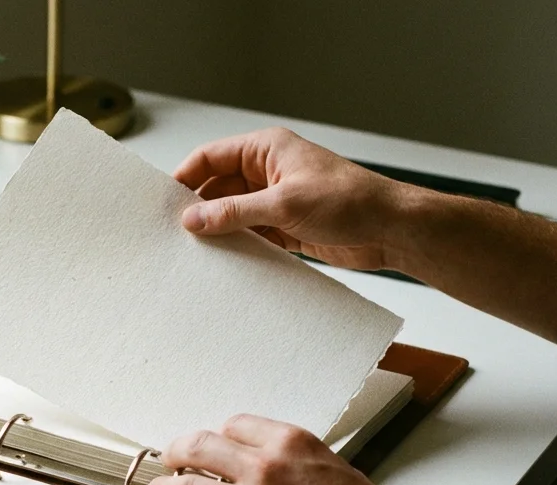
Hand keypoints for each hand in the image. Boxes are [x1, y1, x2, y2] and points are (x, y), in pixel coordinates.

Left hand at [145, 414, 429, 484]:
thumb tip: (267, 462)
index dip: (218, 437)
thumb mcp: (336, 469)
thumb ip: (296, 460)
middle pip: (198, 448)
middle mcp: (265, 470)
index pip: (233, 426)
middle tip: (169, 462)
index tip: (209, 446)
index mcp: (291, 444)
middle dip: (177, 454)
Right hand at [173, 128, 406, 271]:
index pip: (211, 157)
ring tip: (197, 253)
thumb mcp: (284, 204)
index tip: (164, 202)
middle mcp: (269, 171)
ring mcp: (277, 200)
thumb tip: (193, 218)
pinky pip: (252, 235)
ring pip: (234, 215)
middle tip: (176, 234)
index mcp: (267, 149)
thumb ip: (234, 212)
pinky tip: (227, 263)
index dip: (186, 177)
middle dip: (200, 210)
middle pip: (219, 188)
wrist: (391, 229)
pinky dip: (240, 247)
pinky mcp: (287, 227)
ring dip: (220, 232)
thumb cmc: (351, 201)